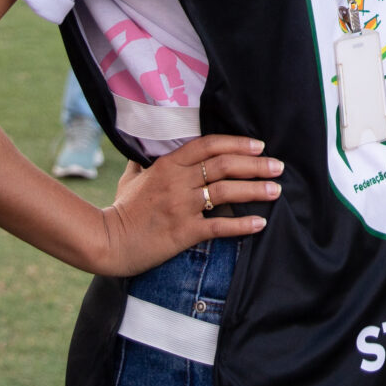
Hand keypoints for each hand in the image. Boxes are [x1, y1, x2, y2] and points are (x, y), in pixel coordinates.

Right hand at [91, 134, 281, 276]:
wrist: (107, 241)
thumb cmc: (120, 209)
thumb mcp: (131, 177)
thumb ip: (144, 162)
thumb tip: (148, 150)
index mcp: (167, 165)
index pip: (208, 146)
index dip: (236, 143)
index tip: (259, 145)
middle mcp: (177, 182)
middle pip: (223, 165)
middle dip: (255, 164)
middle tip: (277, 166)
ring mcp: (181, 206)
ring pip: (226, 192)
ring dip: (255, 189)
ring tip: (276, 189)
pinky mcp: (184, 232)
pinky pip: (219, 227)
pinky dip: (242, 225)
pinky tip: (259, 223)